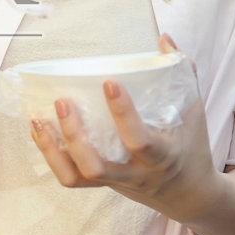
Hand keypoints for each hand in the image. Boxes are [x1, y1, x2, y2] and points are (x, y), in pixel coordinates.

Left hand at [29, 35, 222, 221]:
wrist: (188, 195)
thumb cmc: (191, 148)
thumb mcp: (194, 113)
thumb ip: (183, 75)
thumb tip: (165, 39)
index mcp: (161, 156)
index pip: (139, 141)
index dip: (123, 114)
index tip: (109, 83)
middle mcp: (135, 174)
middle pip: (96, 167)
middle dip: (75, 136)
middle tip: (63, 101)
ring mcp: (115, 183)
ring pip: (76, 176)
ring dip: (53, 148)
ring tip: (39, 117)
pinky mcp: (102, 185)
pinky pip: (70, 177)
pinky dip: (51, 154)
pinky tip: (40, 129)